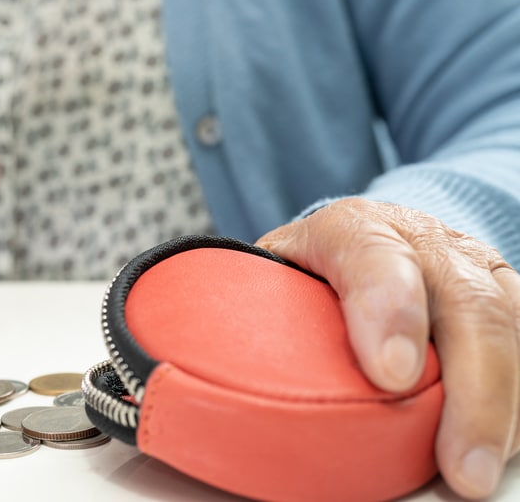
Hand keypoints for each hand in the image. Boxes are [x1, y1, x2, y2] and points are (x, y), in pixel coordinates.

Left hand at [257, 198, 518, 499]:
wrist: (378, 236)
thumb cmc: (319, 269)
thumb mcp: (278, 273)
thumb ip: (258, 307)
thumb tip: (209, 368)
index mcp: (355, 229)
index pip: (374, 256)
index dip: (388, 310)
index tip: (391, 375)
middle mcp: (427, 243)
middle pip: (465, 303)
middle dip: (470, 389)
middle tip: (457, 461)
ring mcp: (476, 272)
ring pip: (510, 327)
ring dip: (504, 406)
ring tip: (478, 468)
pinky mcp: (509, 303)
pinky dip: (518, 404)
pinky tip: (501, 446)